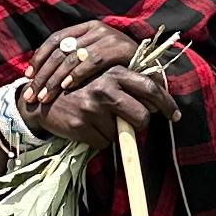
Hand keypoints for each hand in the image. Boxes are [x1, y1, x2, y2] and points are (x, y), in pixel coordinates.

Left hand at [20, 21, 133, 111]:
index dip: (39, 58)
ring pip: (73, 56)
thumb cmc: (118, 72)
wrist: (152, 74)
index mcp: (86, 28)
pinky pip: (93, 61)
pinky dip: (78, 74)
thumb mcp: (91, 65)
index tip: (27, 76)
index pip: (55, 39)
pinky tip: (67, 87)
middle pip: (60, 50)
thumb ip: (72, 64)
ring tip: (45, 96)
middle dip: (43, 74)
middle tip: (31, 94)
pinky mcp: (120, 48)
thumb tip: (38, 73)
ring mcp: (109, 36)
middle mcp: (96, 28)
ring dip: (56, 78)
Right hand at [36, 61, 175, 147]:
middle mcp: (105, 88)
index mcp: (114, 73)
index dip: (167, 104)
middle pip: (142, 117)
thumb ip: (126, 85)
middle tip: (132, 125)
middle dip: (140, 125)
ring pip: (122, 134)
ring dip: (114, 133)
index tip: (175, 115)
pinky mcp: (81, 125)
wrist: (41, 100)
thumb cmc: (79, 90)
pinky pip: (104, 143)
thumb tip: (155, 104)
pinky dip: (99, 139)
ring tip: (98, 121)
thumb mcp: (102, 79)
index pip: (150, 88)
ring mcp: (92, 107)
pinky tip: (86, 128)